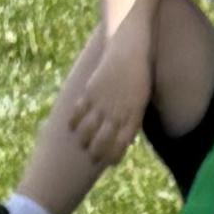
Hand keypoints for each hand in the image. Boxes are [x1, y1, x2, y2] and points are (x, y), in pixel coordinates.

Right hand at [58, 29, 151, 165]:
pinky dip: (74, 120)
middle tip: (92, 157)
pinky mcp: (91, 92)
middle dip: (97, 152)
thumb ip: (132, 118)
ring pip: (88, 129)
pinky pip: (79, 111)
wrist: (129, 51)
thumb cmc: (139, 76)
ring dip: (84, 139)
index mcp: (132, 117)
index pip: (121, 145)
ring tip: (81, 144)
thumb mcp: (141, 100)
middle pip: (103, 141)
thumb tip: (122, 134)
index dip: (114, 156)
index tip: (110, 162)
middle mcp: (116, 113)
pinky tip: (71, 126)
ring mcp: (102, 103)